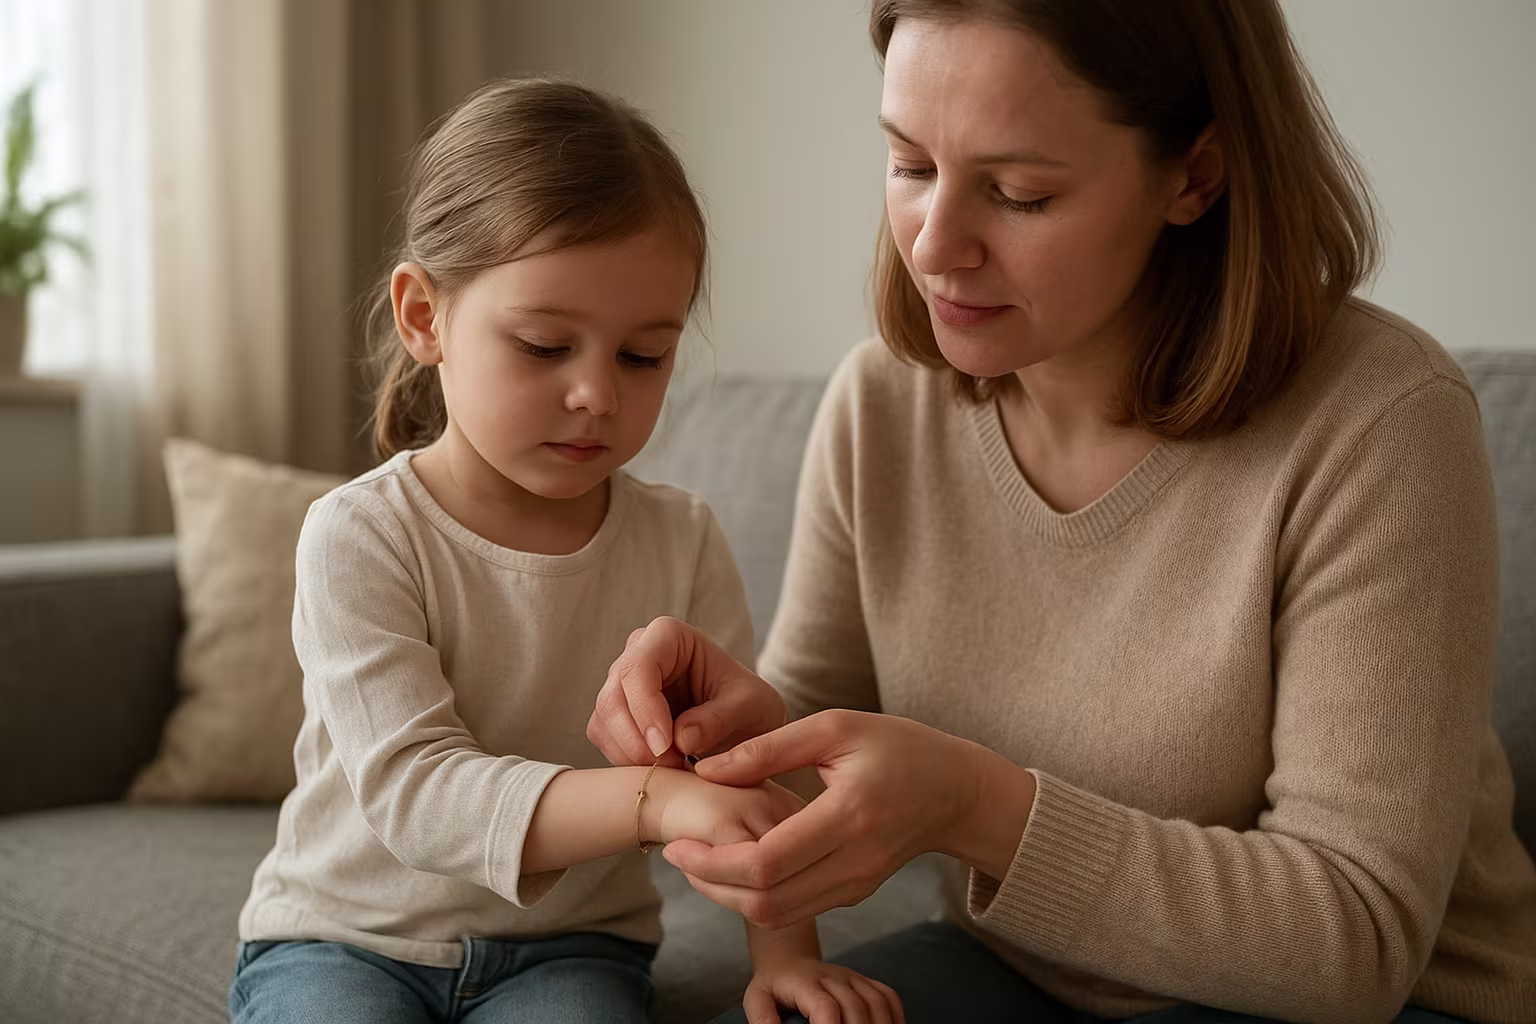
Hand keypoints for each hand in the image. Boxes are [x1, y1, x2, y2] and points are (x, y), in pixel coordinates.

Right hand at [588, 616, 786, 768]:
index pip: (638, 667)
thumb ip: (720, 718)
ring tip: (676, 769)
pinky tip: (662, 770)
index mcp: (669, 636)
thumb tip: (681, 737)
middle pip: (612, 698)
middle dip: (637, 741)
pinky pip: (606, 741)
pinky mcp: (616, 717)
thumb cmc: (749, 704)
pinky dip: (628, 762)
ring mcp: (622, 686)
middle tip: (673, 766)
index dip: (645, 708)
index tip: (666, 746)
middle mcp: (637, 654)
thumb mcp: (750, 707)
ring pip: (603, 723)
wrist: (745, 724)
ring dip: (633, 756)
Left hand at [664, 710, 1035, 928]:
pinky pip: (796, 908)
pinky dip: (756, 895)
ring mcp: (857, 885)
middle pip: (766, 900)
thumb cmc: (897, 746)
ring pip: (778, 914)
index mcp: (849, 815)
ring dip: (729, 896)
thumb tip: (706, 769)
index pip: (768, 862)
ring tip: (698, 860)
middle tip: (676, 855)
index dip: (713, 862)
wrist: (956, 791)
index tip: (678, 842)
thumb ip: (768, 748)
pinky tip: (734, 864)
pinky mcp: (855, 893)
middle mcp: (855, 861)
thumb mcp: (835, 727)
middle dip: (711, 885)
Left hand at [744, 958, 903, 1023]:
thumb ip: (762, 1018)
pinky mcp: (864, 981)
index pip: (826, 1007)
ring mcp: (852, 977)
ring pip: (876, 1002)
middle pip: (855, 1007)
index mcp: (804, 982)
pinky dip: (895, 1016)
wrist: (788, 961)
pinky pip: (888, 996)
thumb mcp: (756, 999)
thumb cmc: (773, 988)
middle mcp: (832, 976)